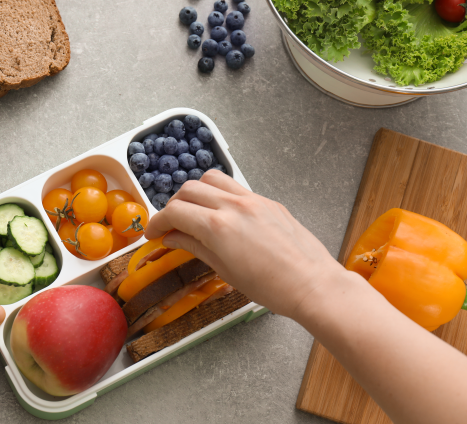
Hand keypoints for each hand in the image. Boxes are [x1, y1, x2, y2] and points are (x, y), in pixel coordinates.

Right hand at [146, 170, 345, 317]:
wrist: (312, 285)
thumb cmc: (273, 287)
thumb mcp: (225, 271)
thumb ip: (196, 247)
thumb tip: (174, 238)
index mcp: (219, 227)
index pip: (175, 212)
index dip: (157, 222)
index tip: (153, 232)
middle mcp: (234, 206)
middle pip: (189, 190)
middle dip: (173, 206)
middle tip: (170, 225)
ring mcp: (253, 200)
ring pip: (212, 179)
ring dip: (195, 192)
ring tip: (194, 212)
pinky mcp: (268, 201)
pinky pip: (235, 188)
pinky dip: (220, 195)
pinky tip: (221, 214)